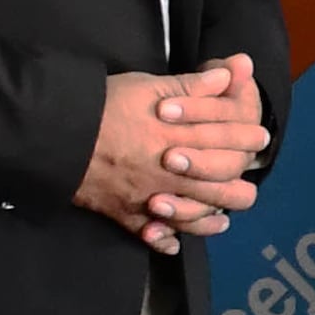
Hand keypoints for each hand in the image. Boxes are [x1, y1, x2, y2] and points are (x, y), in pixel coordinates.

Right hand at [81, 57, 270, 249]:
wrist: (55, 136)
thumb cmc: (103, 107)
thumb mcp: (148, 87)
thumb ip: (192, 85)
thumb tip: (230, 73)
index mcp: (180, 140)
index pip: (229, 143)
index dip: (248, 138)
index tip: (259, 136)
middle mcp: (171, 175)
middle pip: (223, 188)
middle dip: (240, 183)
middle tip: (247, 178)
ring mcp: (149, 200)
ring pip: (195, 218)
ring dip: (212, 216)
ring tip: (222, 212)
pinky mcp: (125, 215)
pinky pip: (153, 236)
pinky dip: (167, 240)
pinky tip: (175, 240)